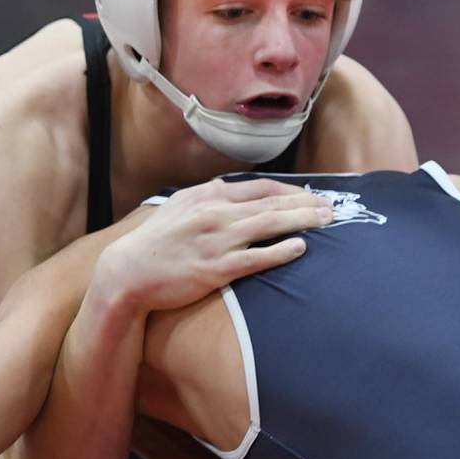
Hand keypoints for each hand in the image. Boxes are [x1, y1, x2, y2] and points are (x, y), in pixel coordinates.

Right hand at [96, 178, 331, 313]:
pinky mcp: (214, 269)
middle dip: (304, 203)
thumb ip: (206, 195)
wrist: (128, 272)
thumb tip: (228, 186)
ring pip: (268, 226)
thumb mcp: (178, 206)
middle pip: (270, 203)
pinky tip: (299, 247)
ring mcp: (215, 241)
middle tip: (331, 206)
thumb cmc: (155, 240)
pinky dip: (279, 251)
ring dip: (301, 221)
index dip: (288, 190)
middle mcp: (214, 214)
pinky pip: (254, 257)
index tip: (309, 194)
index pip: (259, 187)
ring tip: (326, 220)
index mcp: (207, 196)